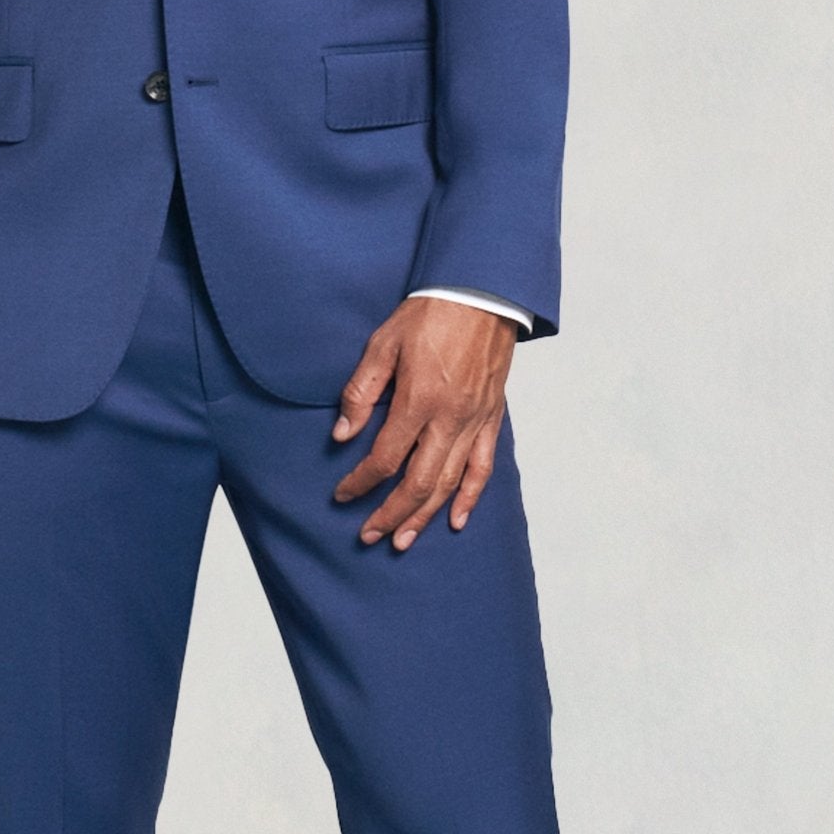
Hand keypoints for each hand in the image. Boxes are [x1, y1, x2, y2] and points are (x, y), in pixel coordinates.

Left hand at [330, 297, 517, 547]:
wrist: (480, 294)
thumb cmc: (429, 314)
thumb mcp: (383, 344)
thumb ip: (361, 392)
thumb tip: (341, 434)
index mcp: (419, 400)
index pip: (384, 458)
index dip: (360, 482)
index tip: (342, 495)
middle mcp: (449, 419)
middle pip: (419, 482)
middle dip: (391, 514)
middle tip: (369, 535)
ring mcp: (474, 421)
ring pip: (450, 483)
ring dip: (425, 515)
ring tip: (403, 539)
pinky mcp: (492, 419)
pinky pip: (484, 468)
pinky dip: (471, 498)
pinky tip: (455, 520)